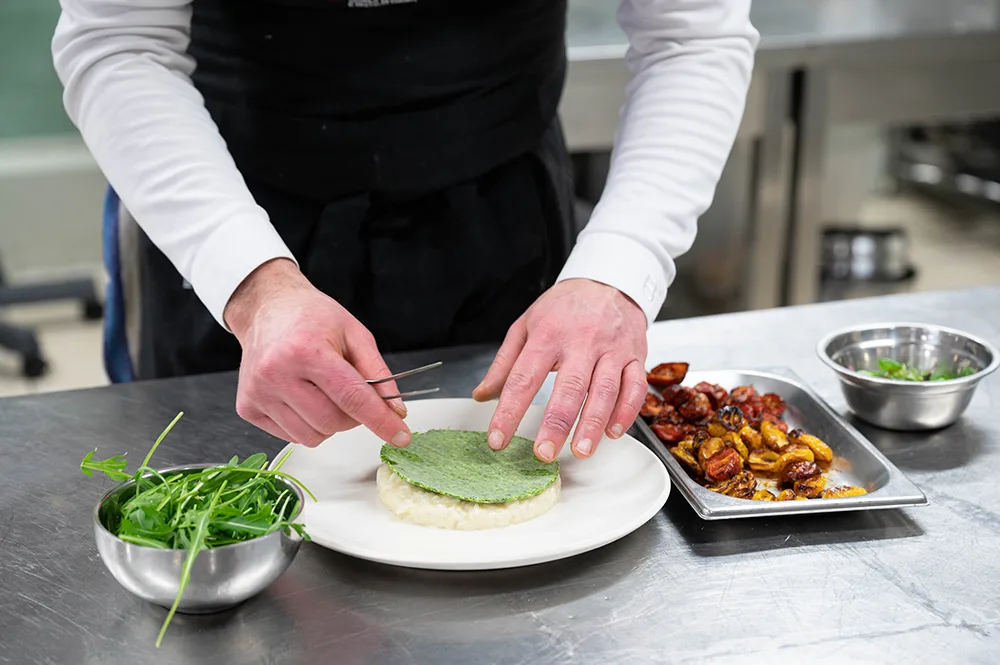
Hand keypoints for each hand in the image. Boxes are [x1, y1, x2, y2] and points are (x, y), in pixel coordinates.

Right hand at [225, 259, 409, 447]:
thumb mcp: (355, 334)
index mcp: (307, 351)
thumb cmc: (312, 318)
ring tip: (323, 392)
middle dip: (352, 417)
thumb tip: (395, 411)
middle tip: (350, 394)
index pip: (352, 398)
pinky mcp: (247, 407)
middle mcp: (277, 373)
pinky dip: (306, 424)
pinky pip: (291, 436)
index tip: (400, 437)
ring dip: (329, 423)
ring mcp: (259, 393)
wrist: (267, 308)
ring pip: (312, 436)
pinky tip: (302, 397)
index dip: (380, 420)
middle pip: (332, 422)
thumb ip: (378, 373)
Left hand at [472, 278, 647, 461]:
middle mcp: (581, 342)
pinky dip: (626, 412)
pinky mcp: (635, 356)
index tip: (497, 440)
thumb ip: (504, 364)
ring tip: (580, 450)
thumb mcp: (526, 326)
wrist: (607, 281)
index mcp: (548, 335)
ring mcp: (611, 349)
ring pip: (605, 390)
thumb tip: (482, 396)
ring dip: (593, 424)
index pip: (523, 378)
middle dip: (557, 423)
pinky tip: (613, 432)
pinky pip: (635, 387)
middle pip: (570, 386)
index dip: (509, 411)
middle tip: (544, 453)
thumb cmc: (563, 308)